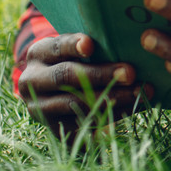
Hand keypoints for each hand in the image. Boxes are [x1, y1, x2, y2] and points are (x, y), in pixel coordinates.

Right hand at [18, 32, 151, 134]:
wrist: (57, 96)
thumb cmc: (77, 62)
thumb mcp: (74, 50)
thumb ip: (90, 47)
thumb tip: (127, 40)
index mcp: (38, 54)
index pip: (54, 47)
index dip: (71, 45)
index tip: (90, 44)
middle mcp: (32, 81)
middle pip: (66, 77)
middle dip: (101, 74)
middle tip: (130, 72)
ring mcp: (40, 108)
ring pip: (76, 103)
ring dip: (111, 98)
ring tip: (139, 91)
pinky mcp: (54, 130)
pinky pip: (83, 123)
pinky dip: (111, 115)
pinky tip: (132, 107)